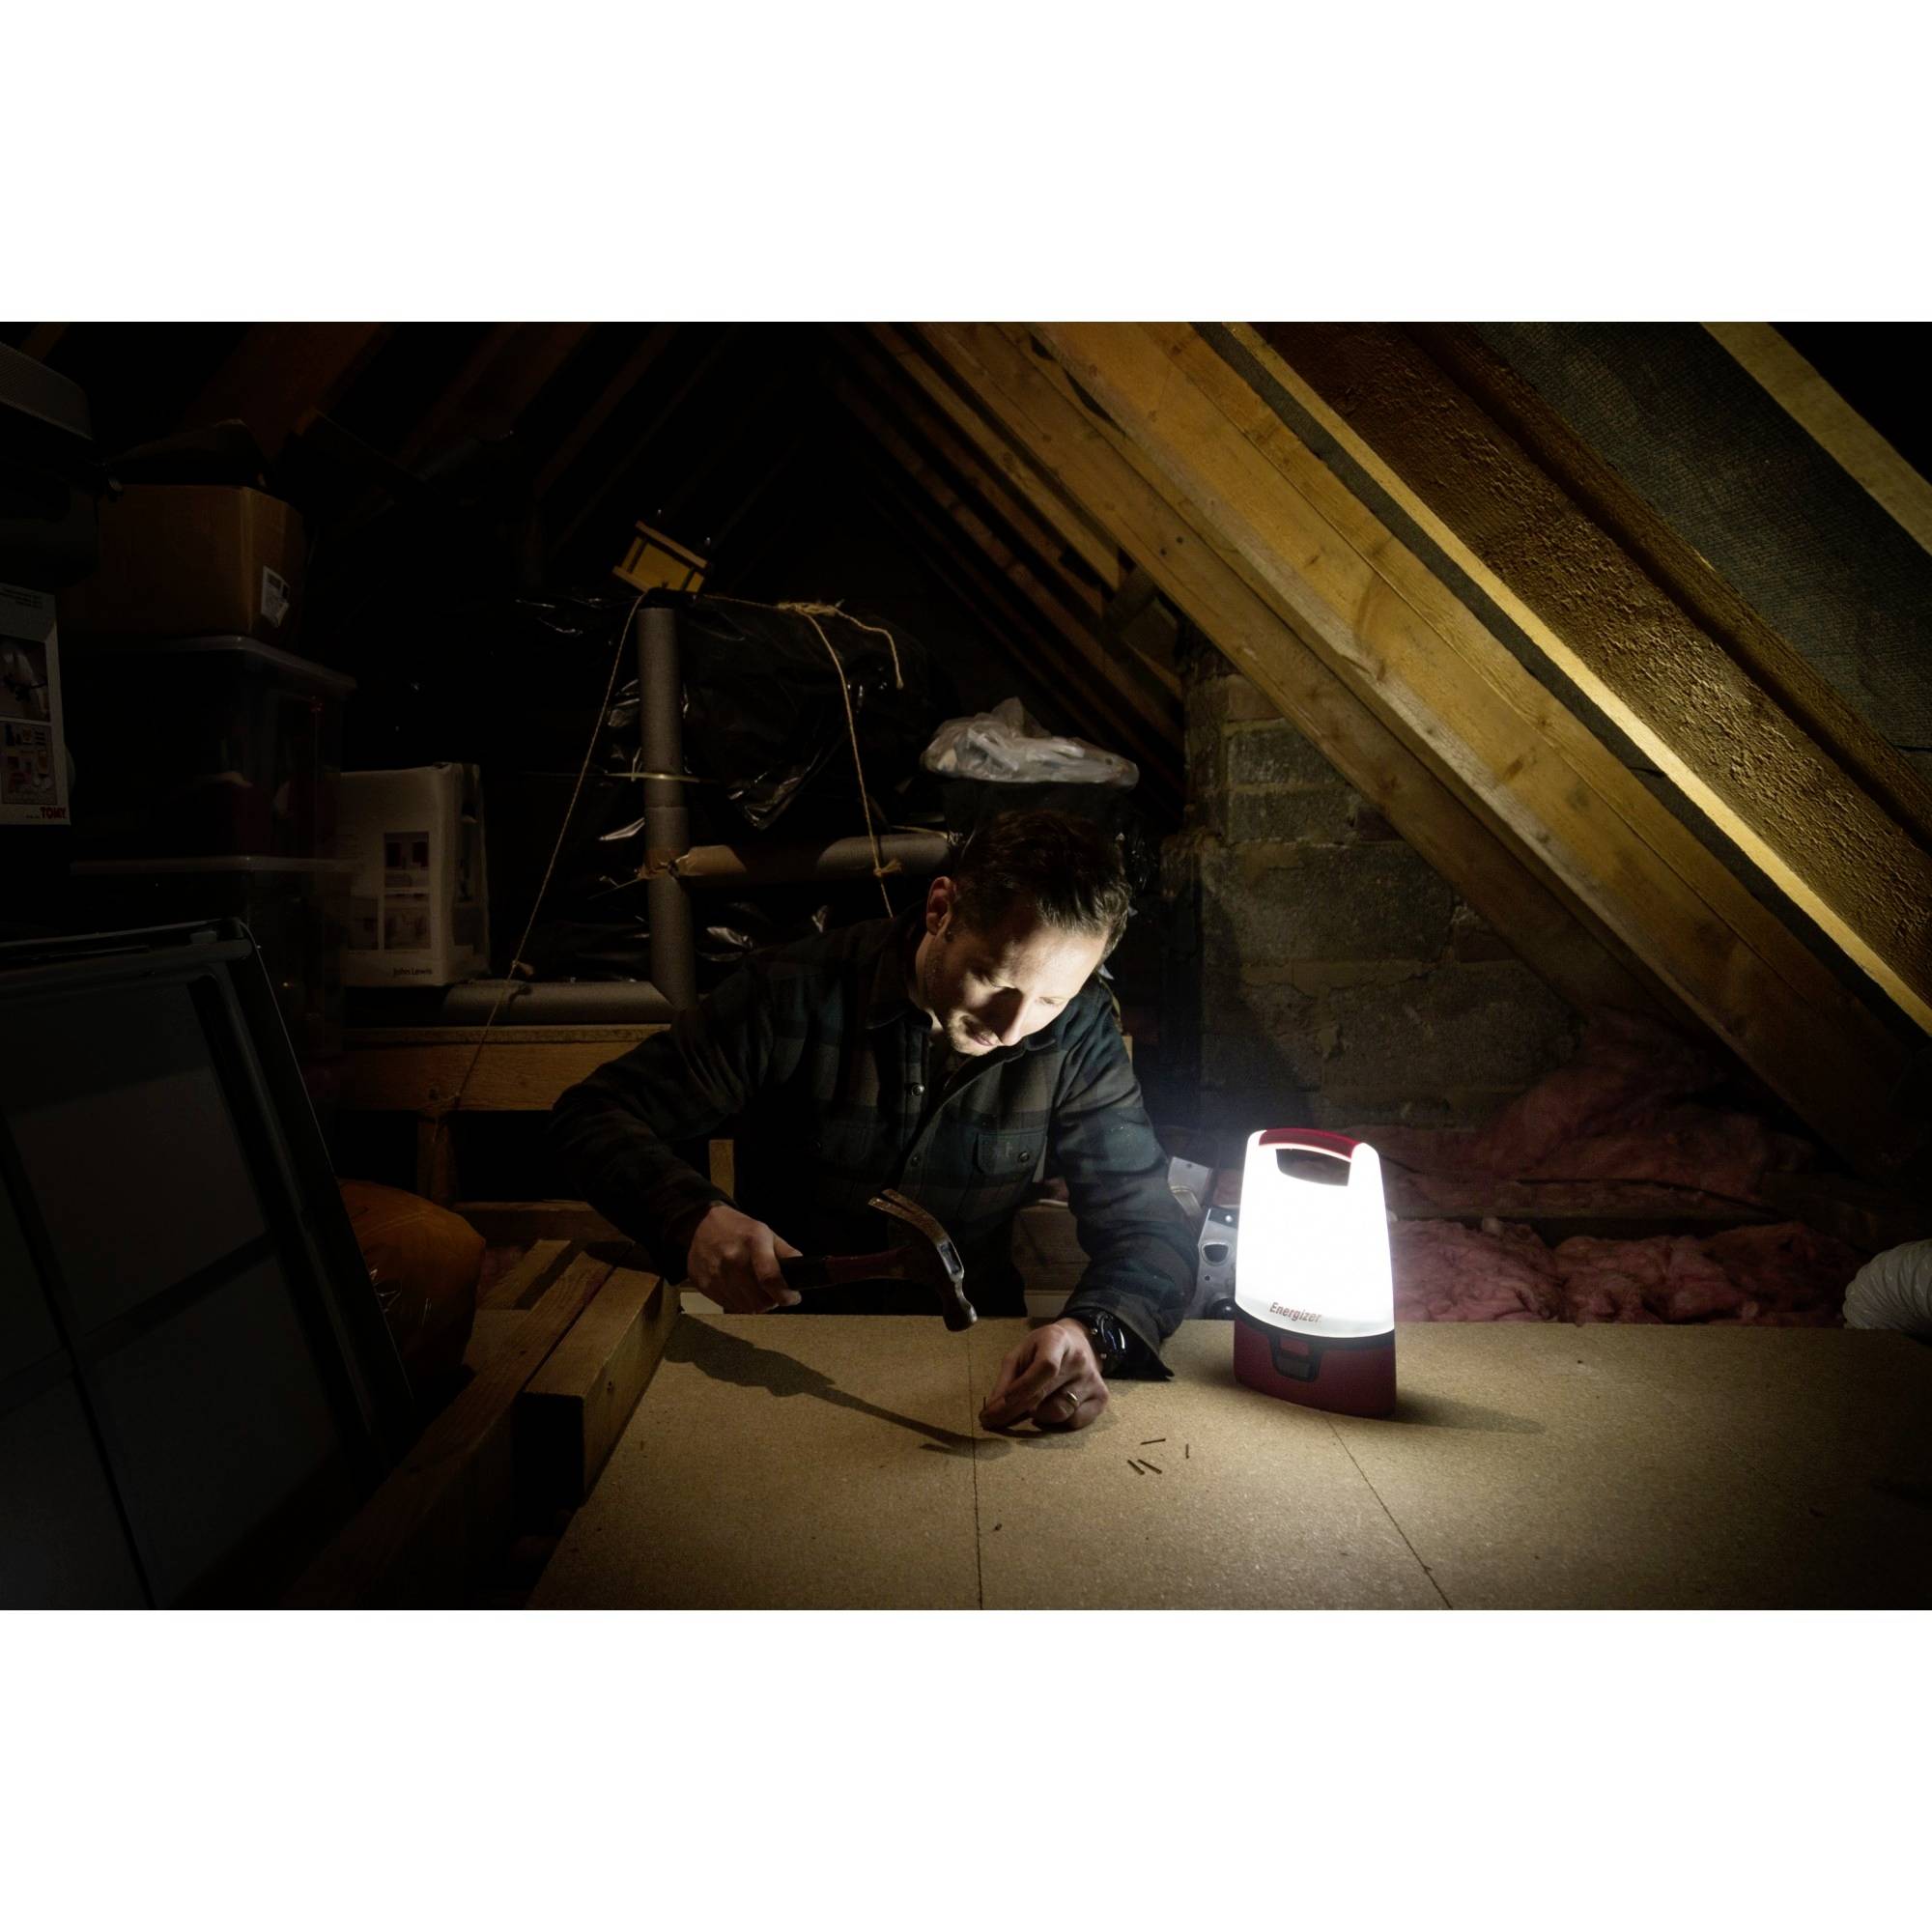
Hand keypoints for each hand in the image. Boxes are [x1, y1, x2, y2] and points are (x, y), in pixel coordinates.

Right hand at [684, 1203, 802, 1312]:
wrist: (700, 1225)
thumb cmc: (739, 1229)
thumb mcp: (766, 1232)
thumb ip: (786, 1252)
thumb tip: (804, 1272)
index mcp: (753, 1242)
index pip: (770, 1278)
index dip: (786, 1295)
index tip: (793, 1298)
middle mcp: (733, 1260)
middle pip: (759, 1301)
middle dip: (772, 1301)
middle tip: (774, 1292)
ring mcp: (716, 1274)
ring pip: (746, 1308)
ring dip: (756, 1304)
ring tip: (756, 1289)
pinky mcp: (705, 1286)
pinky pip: (730, 1306)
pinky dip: (740, 1302)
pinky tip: (740, 1288)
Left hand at [979, 1318, 1107, 1431]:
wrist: (1079, 1342)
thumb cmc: (1042, 1349)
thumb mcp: (1020, 1353)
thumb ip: (1006, 1379)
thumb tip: (993, 1410)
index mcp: (1057, 1340)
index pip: (1044, 1367)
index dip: (1021, 1389)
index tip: (999, 1406)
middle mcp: (1079, 1359)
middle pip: (1046, 1394)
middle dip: (1016, 1410)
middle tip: (995, 1419)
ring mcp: (1093, 1379)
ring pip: (1059, 1412)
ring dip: (1039, 1415)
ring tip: (1035, 1403)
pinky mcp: (1102, 1397)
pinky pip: (1074, 1422)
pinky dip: (1058, 1422)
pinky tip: (1054, 1406)